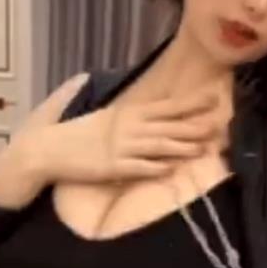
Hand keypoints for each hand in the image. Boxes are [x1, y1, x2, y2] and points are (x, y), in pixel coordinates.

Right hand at [33, 90, 219, 184]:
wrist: (47, 148)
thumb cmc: (76, 133)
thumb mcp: (104, 115)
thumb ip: (126, 111)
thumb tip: (145, 107)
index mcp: (127, 113)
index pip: (165, 106)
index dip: (190, 103)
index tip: (212, 98)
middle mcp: (128, 128)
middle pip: (167, 125)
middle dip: (194, 124)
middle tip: (219, 122)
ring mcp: (120, 148)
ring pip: (157, 146)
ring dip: (181, 147)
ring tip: (202, 147)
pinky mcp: (112, 168)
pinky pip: (137, 168)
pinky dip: (154, 168)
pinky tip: (171, 169)